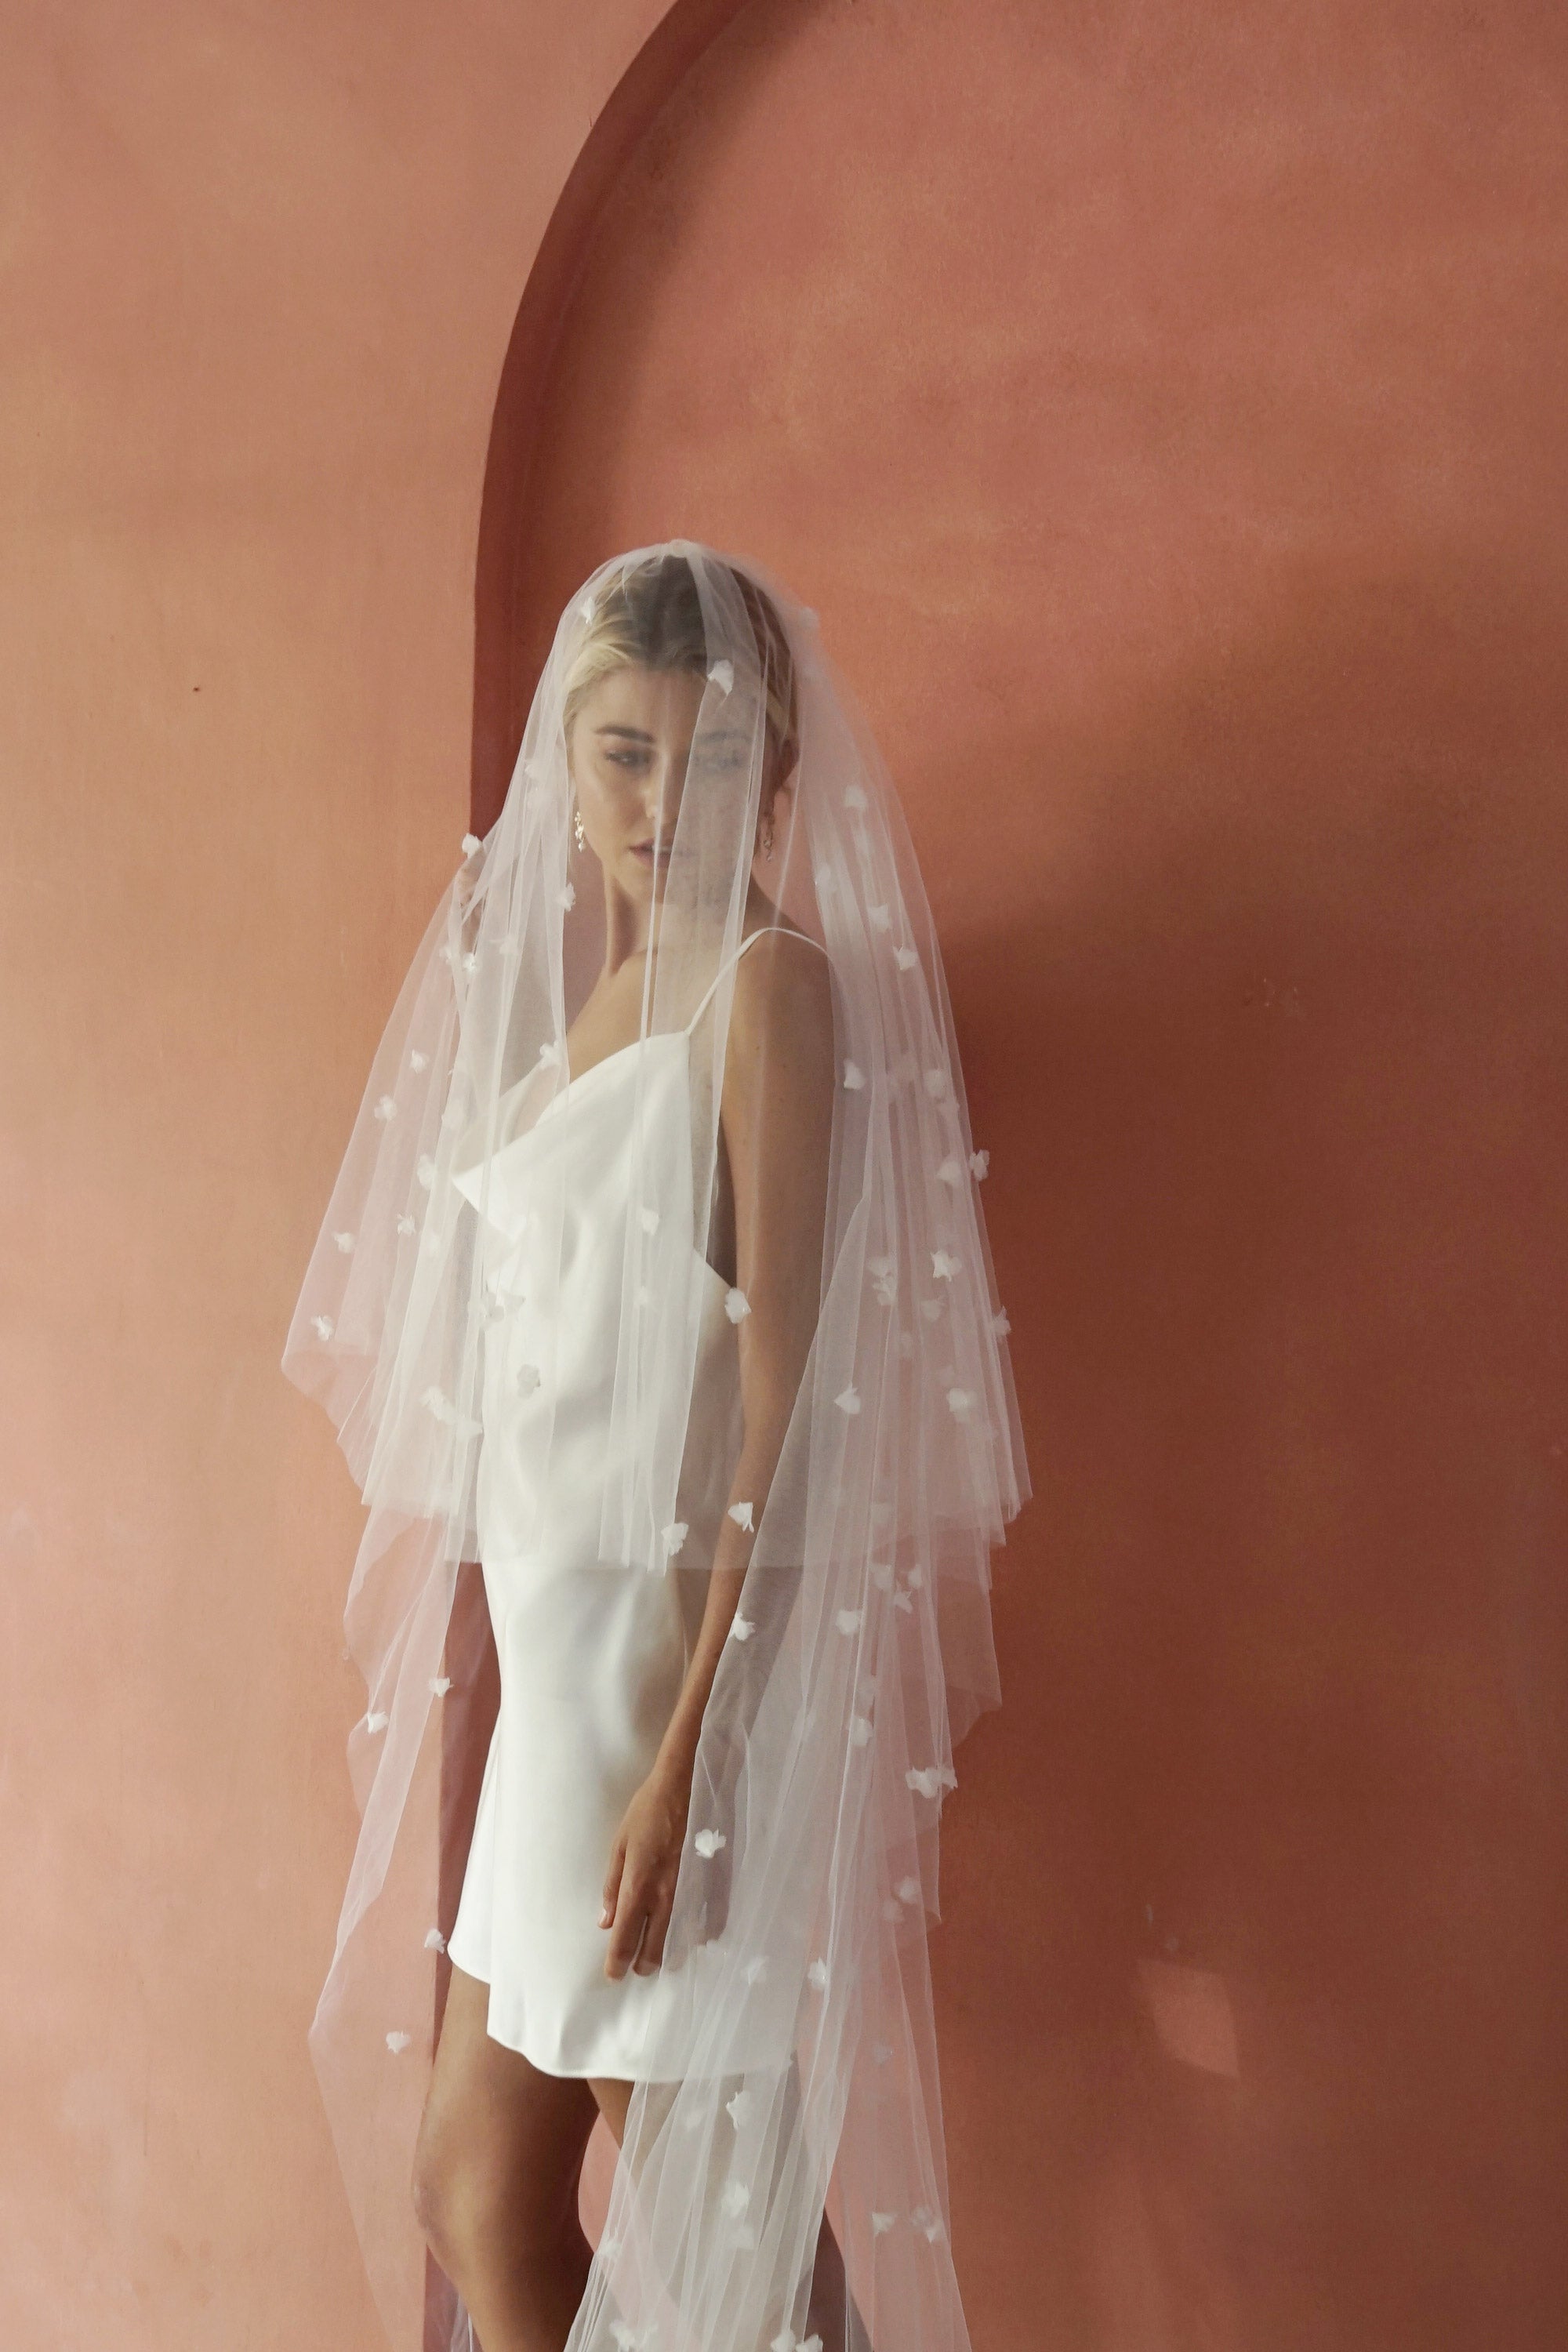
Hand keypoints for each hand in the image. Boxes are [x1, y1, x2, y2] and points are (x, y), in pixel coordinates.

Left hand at [600, 1760, 691, 1979]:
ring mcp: (691, 1893)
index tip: (613, 1975)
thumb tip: (606, 1922)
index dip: (618, 1962)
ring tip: (659, 1952)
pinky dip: (697, 1935)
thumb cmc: (646, 1811)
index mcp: (638, 1886)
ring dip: (669, 1952)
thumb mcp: (619, 1844)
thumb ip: (613, 1886)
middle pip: (655, 1949)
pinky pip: (708, 1923)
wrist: (684, 1785)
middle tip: (635, 1966)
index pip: (625, 1937)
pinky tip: (691, 1935)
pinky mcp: (711, 1885)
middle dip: (643, 1964)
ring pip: (681, 1941)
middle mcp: (666, 1896)